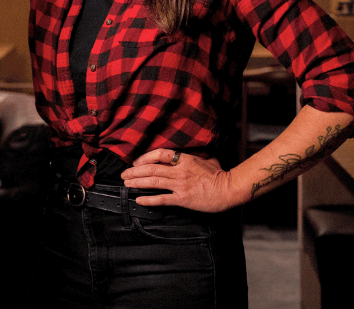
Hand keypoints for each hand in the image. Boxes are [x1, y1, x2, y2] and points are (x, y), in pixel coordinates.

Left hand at [121, 148, 242, 213]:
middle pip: (151, 168)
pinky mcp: (183, 198)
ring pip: (153, 182)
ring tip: (127, 184)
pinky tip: (139, 200)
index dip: (145, 157)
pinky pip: (162, 198)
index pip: (159, 154)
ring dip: (137, 183)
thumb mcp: (206, 159)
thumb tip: (186, 155)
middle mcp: (180, 170)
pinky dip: (149, 199)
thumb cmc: (219, 175)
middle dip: (135, 171)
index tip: (136, 162)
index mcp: (184, 159)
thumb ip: (193, 157)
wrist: (229, 189)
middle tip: (124, 174)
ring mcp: (180, 184)